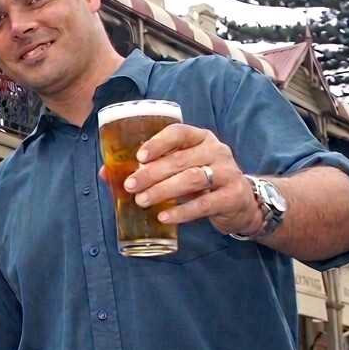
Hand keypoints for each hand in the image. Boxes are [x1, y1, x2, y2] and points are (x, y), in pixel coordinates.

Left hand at [105, 122, 262, 236]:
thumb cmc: (202, 180)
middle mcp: (216, 151)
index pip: (179, 132)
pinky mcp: (232, 197)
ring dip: (162, 190)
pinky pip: (204, 204)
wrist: (243, 202)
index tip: (138, 156)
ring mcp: (227, 173)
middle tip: (129, 185)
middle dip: (151, 173)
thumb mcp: (180, 168)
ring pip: (191, 179)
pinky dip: (181, 211)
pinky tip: (164, 217)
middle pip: (180, 159)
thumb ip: (148, 168)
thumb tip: (105, 173)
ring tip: (141, 200)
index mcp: (201, 138)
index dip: (158, 143)